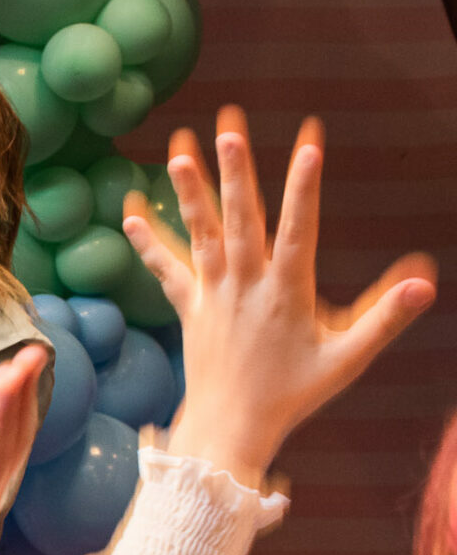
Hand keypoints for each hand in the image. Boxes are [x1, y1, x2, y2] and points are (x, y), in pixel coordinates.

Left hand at [124, 107, 435, 486]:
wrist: (231, 427)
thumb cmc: (293, 393)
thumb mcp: (347, 358)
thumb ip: (386, 316)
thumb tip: (426, 281)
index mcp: (287, 292)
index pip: (299, 229)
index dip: (304, 187)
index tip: (310, 144)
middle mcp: (245, 286)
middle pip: (241, 219)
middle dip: (237, 171)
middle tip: (230, 126)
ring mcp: (212, 294)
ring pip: (201, 234)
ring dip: (190, 191)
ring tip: (177, 150)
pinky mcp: (188, 306)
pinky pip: (166, 268)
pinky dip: (148, 240)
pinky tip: (128, 209)